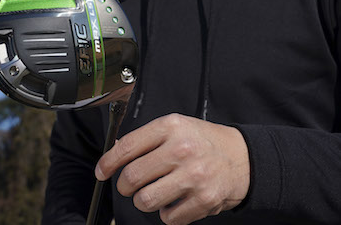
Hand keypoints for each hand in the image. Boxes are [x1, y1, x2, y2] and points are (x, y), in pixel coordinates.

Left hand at [95, 113, 249, 224]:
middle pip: (133, 177)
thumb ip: (147, 138)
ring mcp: (193, 176)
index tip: (102, 171)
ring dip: (143, 200)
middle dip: (125, 185)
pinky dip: (166, 213)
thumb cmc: (203, 141)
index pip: (128, 147)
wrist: (241, 157)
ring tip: (153, 192)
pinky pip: (168, 217)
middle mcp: (181, 150)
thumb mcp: (176, 127)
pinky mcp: (203, 200)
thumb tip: (116, 153)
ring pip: (146, 200)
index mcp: (171, 127)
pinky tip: (174, 200)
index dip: (109, 162)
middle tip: (129, 185)